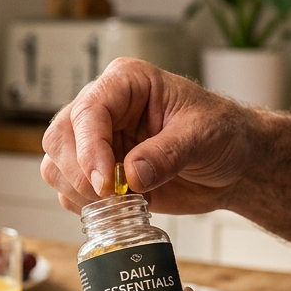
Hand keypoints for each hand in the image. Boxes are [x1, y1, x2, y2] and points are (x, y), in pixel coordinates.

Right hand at [41, 58, 257, 214]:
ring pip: (56, 166)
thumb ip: (168, 154)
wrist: (234, 164)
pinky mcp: (98, 171)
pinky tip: (122, 208)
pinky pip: (69, 190)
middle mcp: (104, 108)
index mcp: (127, 83)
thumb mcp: (204, 136)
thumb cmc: (224, 134)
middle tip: (113, 198)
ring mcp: (97, 141)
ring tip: (123, 203)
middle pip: (60, 138)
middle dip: (80, 174)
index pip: (88, 111)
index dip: (90, 149)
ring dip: (80, 193)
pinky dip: (86, 207)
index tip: (106, 183)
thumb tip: (131, 176)